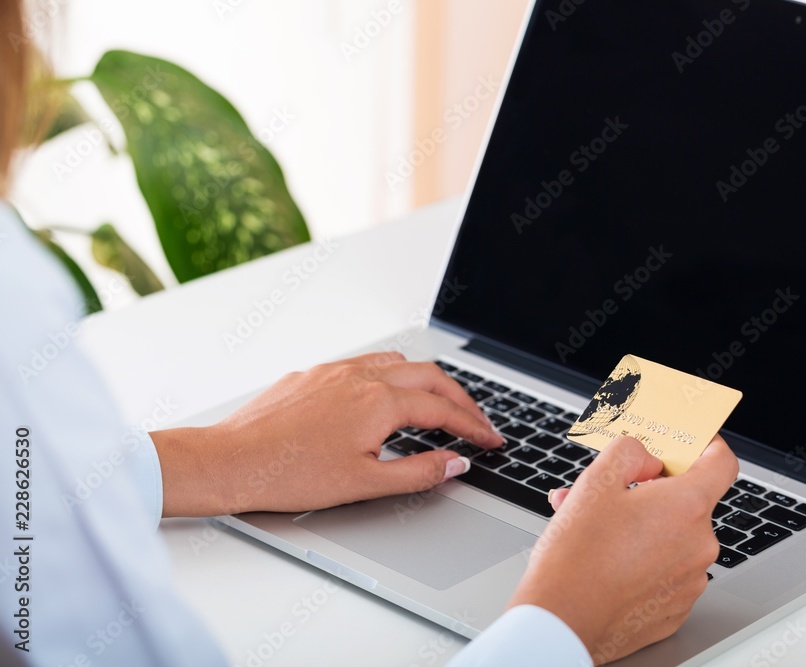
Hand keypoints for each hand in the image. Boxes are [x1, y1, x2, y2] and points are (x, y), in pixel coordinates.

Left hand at [150, 352, 502, 516]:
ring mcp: (335, 371)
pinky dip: (391, 376)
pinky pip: (364, 364)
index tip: (490, 439)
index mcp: (379, 401)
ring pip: (396, 362)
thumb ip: (418, 472)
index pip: (442, 409)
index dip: (473, 426)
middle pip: (429, 375)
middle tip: (474, 421)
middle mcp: (360, 376)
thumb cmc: (289, 475)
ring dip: (425, 380)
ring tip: (436, 405)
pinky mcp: (312, 374)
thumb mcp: (365, 484)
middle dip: (459, 397)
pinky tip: (383, 398)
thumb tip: (455, 463)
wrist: (229, 461)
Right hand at [507, 435, 737, 664]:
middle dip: (650, 493)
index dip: (706, 446)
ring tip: (597, 530)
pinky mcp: (676, 608)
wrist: (562, 620)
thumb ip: (629, 452)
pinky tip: (608, 561)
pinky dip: (644, 561)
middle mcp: (698, 545)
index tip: (690, 444)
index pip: (722, 463)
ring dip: (642, 527)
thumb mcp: (595, 482)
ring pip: (672, 538)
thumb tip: (646, 458)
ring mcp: (690, 581)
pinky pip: (667, 571)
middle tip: (612, 494)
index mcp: (686, 507)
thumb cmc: (576, 556)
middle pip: (688, 503)